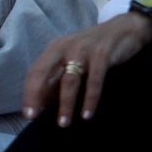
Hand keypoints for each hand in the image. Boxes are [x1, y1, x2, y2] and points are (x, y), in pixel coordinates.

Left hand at [24, 14, 151, 127]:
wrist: (124, 28)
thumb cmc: (93, 48)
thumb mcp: (72, 58)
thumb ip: (58, 77)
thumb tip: (44, 101)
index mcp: (55, 48)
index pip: (35, 71)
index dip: (29, 92)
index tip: (27, 113)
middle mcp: (65, 47)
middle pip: (44, 72)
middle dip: (36, 95)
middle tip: (32, 117)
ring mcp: (83, 50)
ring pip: (69, 81)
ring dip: (65, 104)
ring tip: (63, 123)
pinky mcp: (102, 55)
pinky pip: (94, 81)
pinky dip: (90, 100)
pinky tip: (87, 115)